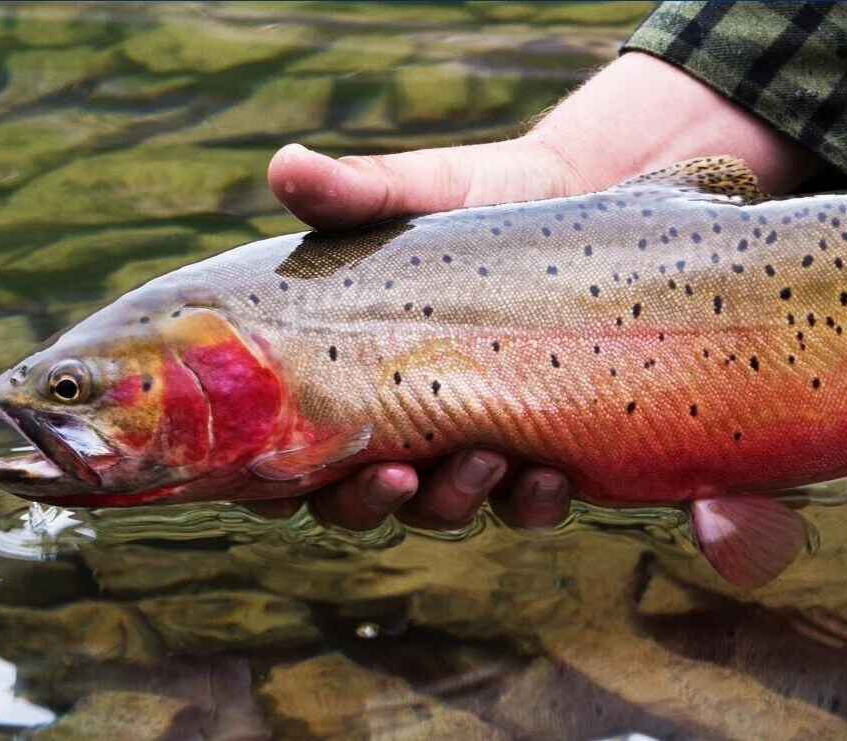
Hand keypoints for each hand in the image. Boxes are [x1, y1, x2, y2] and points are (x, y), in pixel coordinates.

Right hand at [254, 52, 822, 530]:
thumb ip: (351, 192)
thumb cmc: (473, 200)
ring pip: (440, 509)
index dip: (267, 487)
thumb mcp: (414, 191)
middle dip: (369, 502)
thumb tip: (285, 164)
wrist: (579, 196)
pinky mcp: (537, 448)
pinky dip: (534, 504)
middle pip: (353, 503)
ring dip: (455, 500)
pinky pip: (528, 505)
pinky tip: (550, 476)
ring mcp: (465, 445)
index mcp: (340, 378)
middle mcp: (396, 425)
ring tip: (486, 457)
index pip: (280, 458)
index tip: (284, 482)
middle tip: (396, 475)